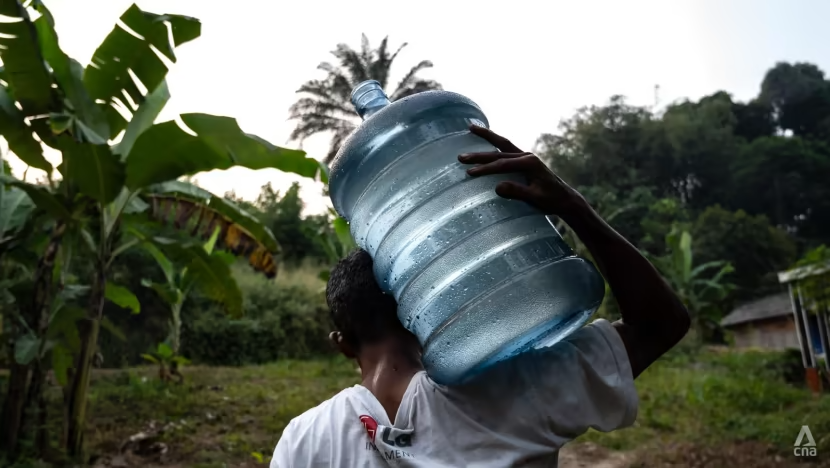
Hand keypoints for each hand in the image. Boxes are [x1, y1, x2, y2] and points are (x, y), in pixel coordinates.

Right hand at [458, 125, 586, 217]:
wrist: (565, 199)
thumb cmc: (552, 201)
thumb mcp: (535, 199)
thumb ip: (517, 192)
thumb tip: (497, 187)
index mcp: (530, 163)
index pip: (502, 164)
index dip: (485, 169)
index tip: (470, 173)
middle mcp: (528, 156)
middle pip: (499, 151)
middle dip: (479, 153)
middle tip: (461, 156)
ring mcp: (526, 156)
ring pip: (502, 145)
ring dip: (486, 138)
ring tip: (470, 129)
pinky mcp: (525, 160)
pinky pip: (507, 148)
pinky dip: (495, 143)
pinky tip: (486, 141)